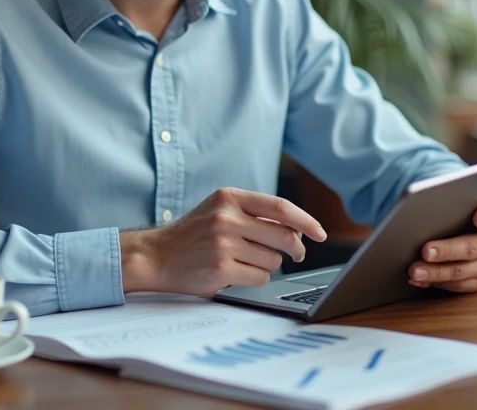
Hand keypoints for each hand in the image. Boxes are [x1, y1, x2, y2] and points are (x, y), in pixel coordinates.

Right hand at [120, 188, 327, 295]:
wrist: (155, 256)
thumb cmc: (193, 234)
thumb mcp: (219, 210)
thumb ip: (252, 214)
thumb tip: (297, 228)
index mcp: (229, 197)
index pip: (280, 207)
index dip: (306, 220)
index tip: (320, 233)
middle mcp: (227, 217)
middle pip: (283, 235)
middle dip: (295, 248)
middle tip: (295, 254)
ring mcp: (223, 243)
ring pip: (273, 260)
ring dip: (267, 266)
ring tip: (245, 263)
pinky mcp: (220, 268)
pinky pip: (260, 278)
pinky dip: (255, 280)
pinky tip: (237, 275)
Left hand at [408, 205, 476, 292]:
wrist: (476, 233)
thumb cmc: (464, 214)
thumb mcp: (464, 205)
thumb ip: (454, 204)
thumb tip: (423, 207)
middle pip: (474, 247)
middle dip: (448, 250)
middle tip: (426, 251)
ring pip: (463, 271)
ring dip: (436, 272)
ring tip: (415, 270)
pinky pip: (459, 285)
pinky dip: (436, 282)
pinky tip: (420, 280)